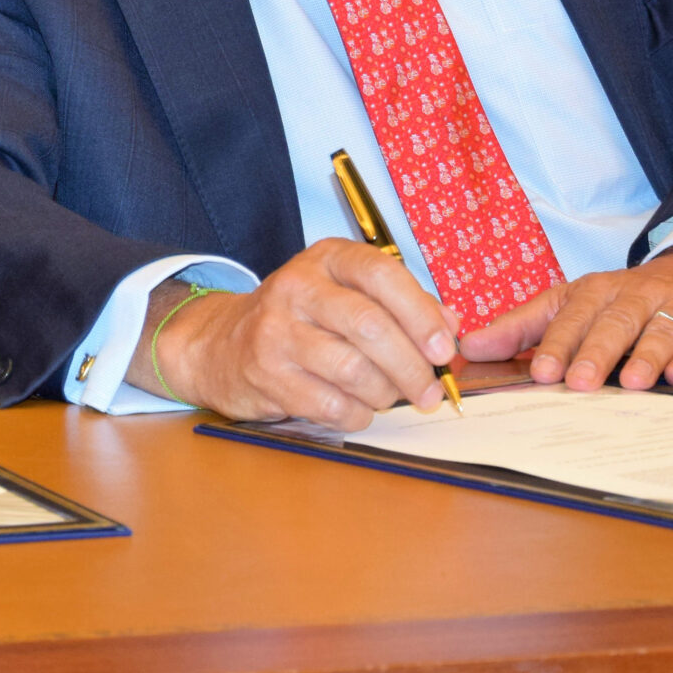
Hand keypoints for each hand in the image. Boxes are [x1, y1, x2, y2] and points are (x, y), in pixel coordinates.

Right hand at [136, 241, 458, 430]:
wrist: (222, 343)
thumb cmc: (303, 318)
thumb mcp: (348, 293)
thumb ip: (401, 304)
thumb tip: (450, 327)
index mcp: (327, 258)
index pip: (382, 274)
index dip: (421, 313)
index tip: (444, 348)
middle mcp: (297, 287)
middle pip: (370, 326)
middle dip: (412, 366)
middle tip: (430, 391)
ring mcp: (276, 331)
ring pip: (353, 370)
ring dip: (386, 394)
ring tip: (391, 398)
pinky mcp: (265, 375)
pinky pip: (330, 405)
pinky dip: (357, 414)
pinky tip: (359, 409)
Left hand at [458, 238, 672, 391]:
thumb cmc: (626, 300)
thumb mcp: (572, 304)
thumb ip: (522, 327)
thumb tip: (470, 347)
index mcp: (595, 292)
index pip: (571, 316)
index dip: (556, 344)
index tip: (541, 371)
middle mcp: (635, 296)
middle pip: (612, 322)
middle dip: (594, 352)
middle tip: (578, 382)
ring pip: (658, 330)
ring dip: (646, 356)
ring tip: (632, 382)